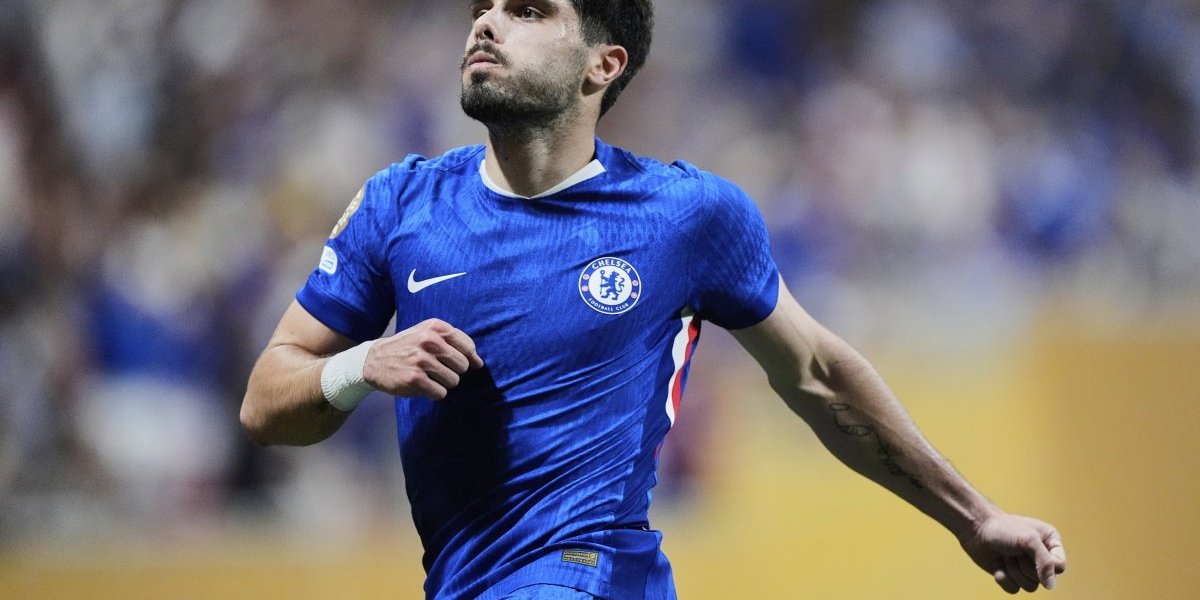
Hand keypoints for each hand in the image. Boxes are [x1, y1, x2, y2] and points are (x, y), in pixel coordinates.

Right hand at [363, 318, 484, 399]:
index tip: (451, 360)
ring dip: (442, 383)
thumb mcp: (428, 334)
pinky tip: (421, 385)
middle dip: (452, 371)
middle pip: (462, 366)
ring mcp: (422, 360)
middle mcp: (430, 341)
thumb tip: (479, 363)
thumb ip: (455, 344)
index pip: (468, 346)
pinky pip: (440, 393)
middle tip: (436, 369)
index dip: (464, 357)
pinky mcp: (415, 379)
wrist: (374, 360)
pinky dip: (434, 393)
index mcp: (435, 327)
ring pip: (453, 381)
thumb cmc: (408, 347)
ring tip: (427, 376)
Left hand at [960, 513, 1066, 593]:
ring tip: (1006, 556)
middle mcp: (1040, 556)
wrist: (976, 529)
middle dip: (1024, 566)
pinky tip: (997, 564)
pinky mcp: (1010, 575)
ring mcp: (1025, 567)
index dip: (1047, 565)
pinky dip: (1004, 578)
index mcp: (1050, 543)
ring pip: (1029, 587)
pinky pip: (1014, 589)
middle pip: (1043, 579)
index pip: (1060, 566)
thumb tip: (1050, 586)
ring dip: (1014, 572)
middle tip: (1014, 551)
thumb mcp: (1029, 540)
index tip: (1032, 553)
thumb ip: (1044, 562)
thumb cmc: (1003, 528)